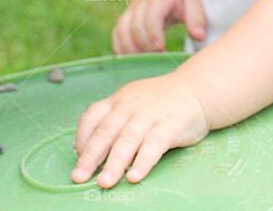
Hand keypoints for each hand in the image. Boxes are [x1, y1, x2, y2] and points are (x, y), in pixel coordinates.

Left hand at [71, 72, 208, 187]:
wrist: (194, 89)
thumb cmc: (158, 102)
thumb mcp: (131, 103)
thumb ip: (114, 121)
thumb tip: (91, 151)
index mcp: (117, 101)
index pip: (91, 117)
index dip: (82, 138)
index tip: (77, 157)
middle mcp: (129, 107)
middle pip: (105, 132)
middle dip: (90, 157)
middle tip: (79, 177)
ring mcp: (149, 115)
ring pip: (127, 140)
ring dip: (114, 163)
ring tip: (104, 182)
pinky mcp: (169, 125)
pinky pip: (153, 145)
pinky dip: (142, 162)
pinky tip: (134, 176)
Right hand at [112, 0, 205, 52]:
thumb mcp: (193, 1)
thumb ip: (197, 18)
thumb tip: (198, 36)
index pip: (151, 15)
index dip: (153, 34)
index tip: (162, 49)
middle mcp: (142, 1)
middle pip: (135, 25)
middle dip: (144, 45)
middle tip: (157, 58)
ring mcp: (131, 9)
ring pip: (122, 30)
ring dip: (130, 49)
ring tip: (144, 61)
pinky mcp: (125, 18)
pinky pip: (116, 33)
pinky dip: (120, 47)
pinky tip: (131, 59)